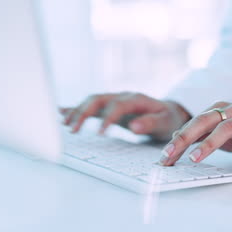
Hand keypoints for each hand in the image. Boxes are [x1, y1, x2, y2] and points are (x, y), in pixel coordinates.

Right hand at [60, 92, 190, 140]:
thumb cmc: (168, 118)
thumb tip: (134, 126)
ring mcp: (115, 101)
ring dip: (77, 111)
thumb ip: (150, 123)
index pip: (117, 106)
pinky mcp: (110, 108)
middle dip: (83, 112)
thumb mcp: (165, 122)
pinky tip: (62, 112)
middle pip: (98, 100)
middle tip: (73, 129)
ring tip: (65, 124)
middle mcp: (122, 97)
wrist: (169, 112)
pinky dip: (76, 108)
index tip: (100, 134)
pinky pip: (91, 106)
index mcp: (136, 99)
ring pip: (91, 101)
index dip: (107, 119)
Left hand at [160, 101, 231, 165]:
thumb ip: (200, 134)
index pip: (193, 123)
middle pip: (205, 121)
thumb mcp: (220, 132)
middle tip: (171, 154)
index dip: (178, 140)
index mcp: (219, 109)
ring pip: (226, 128)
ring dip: (209, 143)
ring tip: (195, 158)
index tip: (164, 156)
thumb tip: (176, 138)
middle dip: (185, 138)